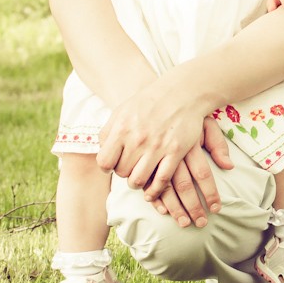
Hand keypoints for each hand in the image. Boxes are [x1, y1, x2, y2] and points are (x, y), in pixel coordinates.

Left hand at [96, 76, 217, 200]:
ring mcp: (158, 147)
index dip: (107, 167)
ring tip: (140, 177)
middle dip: (124, 172)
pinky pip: (162, 179)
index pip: (104, 162)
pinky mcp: (176, 151)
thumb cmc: (150, 102)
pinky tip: (153, 190)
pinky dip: (155, 189)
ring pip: (139, 180)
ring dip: (137, 182)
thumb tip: (101, 151)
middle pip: (122, 172)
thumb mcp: (123, 111)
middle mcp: (138, 140)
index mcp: (122, 129)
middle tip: (131, 167)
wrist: (182, 92)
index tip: (114, 164)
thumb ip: (108, 131)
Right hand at [149, 119, 234, 226]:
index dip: (210, 192)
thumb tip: (229, 166)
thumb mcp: (206, 123)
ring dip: (175, 208)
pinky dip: (154, 198)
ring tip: (184, 223)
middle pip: (184, 186)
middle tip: (201, 223)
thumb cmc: (186, 115)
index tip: (217, 208)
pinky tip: (162, 210)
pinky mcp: (141, 161)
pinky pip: (146, 183)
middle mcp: (172, 153)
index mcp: (189, 145)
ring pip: (165, 188)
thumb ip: (218, 144)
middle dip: (193, 206)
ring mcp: (154, 158)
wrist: (158, 100)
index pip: (203, 173)